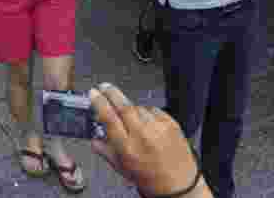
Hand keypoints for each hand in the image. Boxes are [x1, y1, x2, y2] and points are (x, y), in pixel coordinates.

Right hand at [89, 83, 200, 197]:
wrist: (180, 185)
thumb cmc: (152, 180)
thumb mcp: (124, 169)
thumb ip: (107, 152)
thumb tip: (94, 140)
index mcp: (128, 148)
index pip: (109, 118)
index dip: (99, 103)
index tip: (94, 94)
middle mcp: (143, 136)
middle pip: (124, 106)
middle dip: (112, 93)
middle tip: (105, 87)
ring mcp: (159, 127)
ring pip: (139, 107)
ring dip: (131, 108)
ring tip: (132, 121)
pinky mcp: (171, 123)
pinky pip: (154, 110)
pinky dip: (147, 113)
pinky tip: (147, 124)